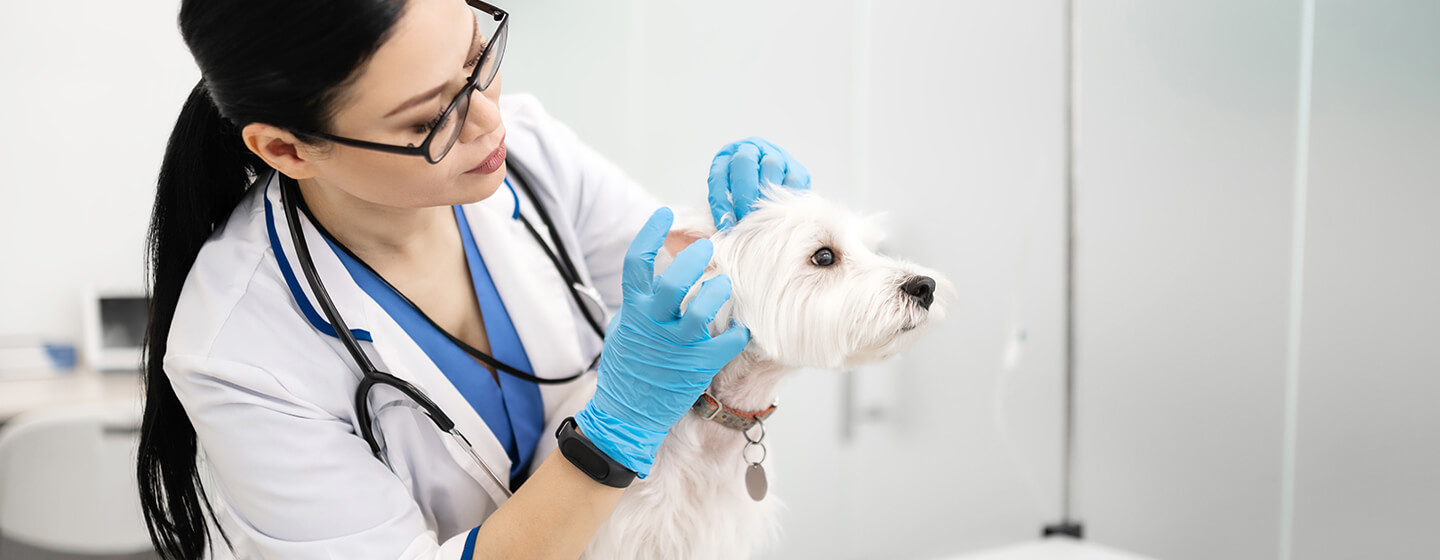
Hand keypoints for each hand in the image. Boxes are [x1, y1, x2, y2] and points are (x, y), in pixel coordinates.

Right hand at [573, 208, 750, 476]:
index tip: (665, 214)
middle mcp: (654, 324)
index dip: (650, 233)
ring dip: (718, 290)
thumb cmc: (626, 367)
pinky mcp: (698, 366)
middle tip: (710, 245)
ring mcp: (677, 346)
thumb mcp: (624, 326)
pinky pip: (727, 342)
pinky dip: (739, 330)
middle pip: (674, 282)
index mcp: (634, 309)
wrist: (627, 414)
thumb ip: (640, 299)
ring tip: (725, 282)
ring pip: (702, 309)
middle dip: (695, 258)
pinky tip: (744, 324)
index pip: (637, 261)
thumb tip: (655, 270)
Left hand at [707, 137, 811, 229]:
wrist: (772, 188)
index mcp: (727, 156)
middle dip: (743, 193)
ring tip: (762, 216)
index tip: (725, 226)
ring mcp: (776, 154)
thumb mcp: (728, 199)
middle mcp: (751, 148)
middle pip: (744, 162)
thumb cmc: (743, 197)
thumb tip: (726, 227)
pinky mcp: (797, 168)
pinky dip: (787, 197)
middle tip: (744, 218)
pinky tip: (781, 212)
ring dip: (766, 193)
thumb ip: (725, 210)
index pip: (718, 175)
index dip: (720, 202)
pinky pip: (794, 179)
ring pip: (771, 165)